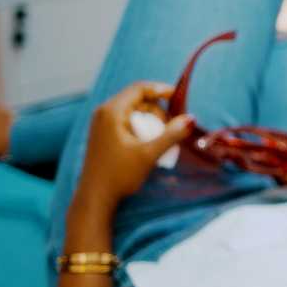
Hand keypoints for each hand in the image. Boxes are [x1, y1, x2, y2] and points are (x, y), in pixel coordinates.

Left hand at [76, 82, 193, 208]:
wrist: (95, 197)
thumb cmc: (119, 174)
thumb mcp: (148, 154)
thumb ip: (171, 135)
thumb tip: (190, 119)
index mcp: (112, 111)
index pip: (139, 88)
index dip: (161, 89)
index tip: (179, 97)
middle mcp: (104, 112)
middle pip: (137, 100)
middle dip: (158, 111)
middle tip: (172, 128)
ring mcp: (101, 123)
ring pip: (133, 111)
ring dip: (151, 121)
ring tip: (162, 139)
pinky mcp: (103, 134)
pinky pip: (127, 121)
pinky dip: (141, 127)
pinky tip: (149, 143)